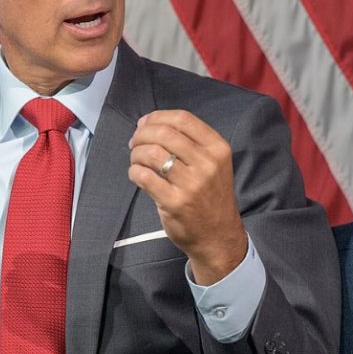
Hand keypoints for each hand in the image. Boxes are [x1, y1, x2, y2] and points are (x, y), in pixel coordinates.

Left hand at [127, 110, 247, 284]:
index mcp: (217, 149)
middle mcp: (207, 164)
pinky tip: (137, 174)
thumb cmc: (210, 196)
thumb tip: (148, 123)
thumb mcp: (213, 164)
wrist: (218, 236)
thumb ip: (189, 142)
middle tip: (134, 142)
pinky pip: (145, 176)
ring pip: (152, 153)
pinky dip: (134, 171)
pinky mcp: (175, 202)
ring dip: (136, 153)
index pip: (183, 119)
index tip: (144, 124)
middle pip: (165, 133)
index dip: (157, 117)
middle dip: (142, 134)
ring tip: (136, 159)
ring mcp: (192, 184)